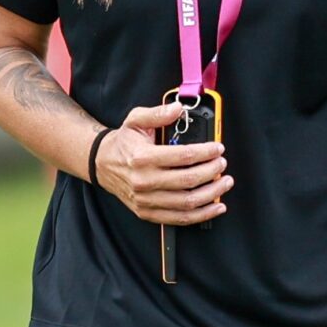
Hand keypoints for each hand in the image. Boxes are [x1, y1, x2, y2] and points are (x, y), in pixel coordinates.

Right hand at [93, 102, 232, 226]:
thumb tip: (178, 108)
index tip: (218, 148)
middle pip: (188, 180)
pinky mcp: (146, 213)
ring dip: (212, 194)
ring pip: (186, 202)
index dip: (205, 152)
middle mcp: (143, 181)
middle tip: (223, 163)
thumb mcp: (135, 120)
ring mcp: (145, 200)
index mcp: (142, 157)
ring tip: (225, 183)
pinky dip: (201, 215)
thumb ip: (157, 114)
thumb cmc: (123, 142)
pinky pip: (179, 218)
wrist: (101, 164)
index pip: (182, 156)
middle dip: (212, 171)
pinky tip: (216, 206)